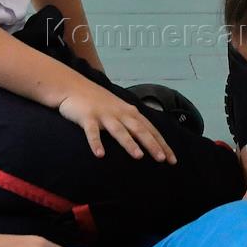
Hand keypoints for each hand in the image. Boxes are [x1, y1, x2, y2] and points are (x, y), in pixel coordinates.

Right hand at [58, 78, 176, 163]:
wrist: (74, 86)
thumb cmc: (99, 102)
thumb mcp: (120, 110)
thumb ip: (132, 122)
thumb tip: (149, 138)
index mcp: (130, 112)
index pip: (150, 129)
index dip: (162, 144)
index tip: (173, 160)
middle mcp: (120, 113)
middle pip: (139, 129)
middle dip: (152, 144)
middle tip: (163, 159)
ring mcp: (104, 115)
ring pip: (119, 130)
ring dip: (129, 143)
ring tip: (138, 156)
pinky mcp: (87, 117)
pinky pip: (91, 132)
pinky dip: (96, 142)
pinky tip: (100, 155)